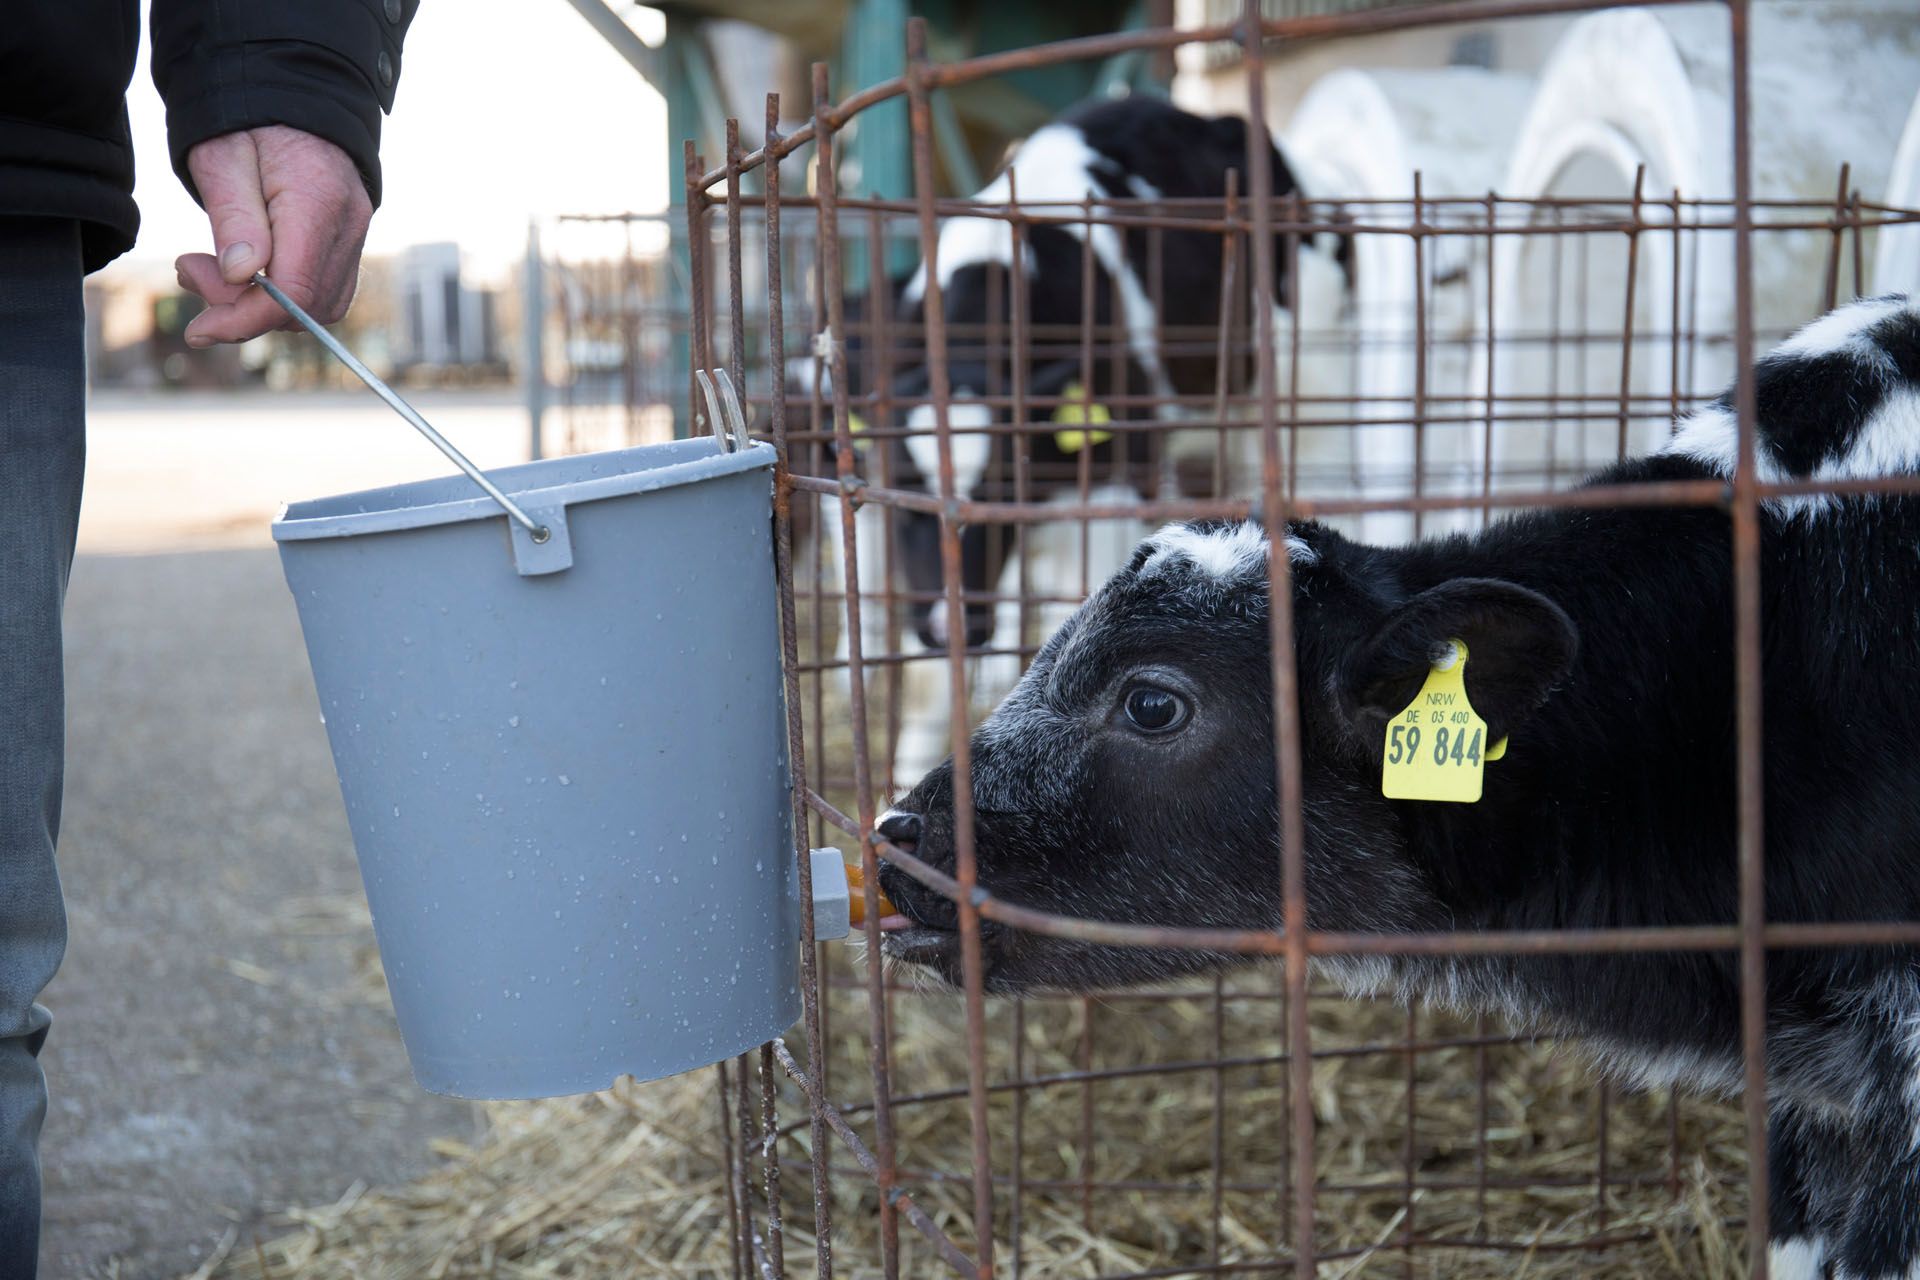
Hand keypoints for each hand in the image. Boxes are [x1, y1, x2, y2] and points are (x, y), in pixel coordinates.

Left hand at [174, 125, 373, 347]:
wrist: (292, 90)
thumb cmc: (248, 119)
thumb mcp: (223, 157)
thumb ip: (234, 218)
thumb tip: (241, 278)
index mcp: (317, 202)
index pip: (295, 291)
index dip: (246, 320)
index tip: (198, 327)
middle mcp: (349, 225)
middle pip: (309, 307)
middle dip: (245, 309)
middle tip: (192, 270)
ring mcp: (356, 235)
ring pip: (321, 307)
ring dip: (264, 306)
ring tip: (213, 270)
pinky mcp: (350, 240)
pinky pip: (327, 290)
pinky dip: (285, 296)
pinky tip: (248, 271)